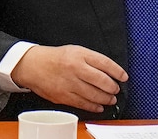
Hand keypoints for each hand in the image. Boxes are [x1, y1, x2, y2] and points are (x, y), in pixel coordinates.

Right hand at [10, 44, 127, 112]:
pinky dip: (93, 106)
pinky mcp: (63, 96)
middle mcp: (75, 68)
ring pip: (93, 94)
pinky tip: (99, 106)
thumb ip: (92, 59)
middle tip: (116, 89)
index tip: (124, 76)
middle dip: (112, 87)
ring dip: (105, 98)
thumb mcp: (76, 50)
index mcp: (80, 55)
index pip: (104, 63)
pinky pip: (82, 103)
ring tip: (111, 99)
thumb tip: (110, 71)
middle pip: (101, 80)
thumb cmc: (56, 58)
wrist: (33, 65)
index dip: (117, 71)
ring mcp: (69, 83)